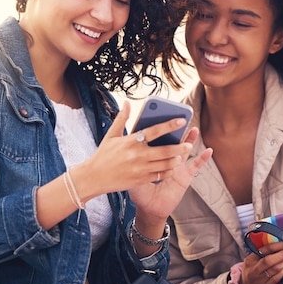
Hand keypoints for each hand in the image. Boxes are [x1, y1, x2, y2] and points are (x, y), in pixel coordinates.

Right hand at [73, 101, 195, 195]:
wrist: (93, 178)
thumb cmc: (103, 154)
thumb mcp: (111, 135)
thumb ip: (121, 118)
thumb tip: (127, 102)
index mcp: (131, 141)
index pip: (154, 131)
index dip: (170, 125)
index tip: (182, 120)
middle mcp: (137, 155)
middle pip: (165, 150)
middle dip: (180, 147)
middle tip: (188, 144)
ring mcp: (140, 169)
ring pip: (165, 164)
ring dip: (176, 160)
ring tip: (181, 156)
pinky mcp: (140, 180)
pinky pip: (159, 175)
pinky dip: (167, 171)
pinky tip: (171, 167)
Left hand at [130, 125, 212, 220]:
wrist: (148, 208)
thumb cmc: (139, 191)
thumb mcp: (133, 174)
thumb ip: (133, 159)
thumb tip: (130, 144)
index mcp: (153, 156)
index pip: (156, 138)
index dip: (158, 128)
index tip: (159, 114)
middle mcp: (165, 158)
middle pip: (171, 141)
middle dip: (175, 130)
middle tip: (179, 118)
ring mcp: (176, 165)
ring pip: (184, 150)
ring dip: (189, 140)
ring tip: (194, 129)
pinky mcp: (185, 176)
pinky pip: (195, 166)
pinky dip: (203, 158)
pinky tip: (209, 151)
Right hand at [239, 242, 282, 283]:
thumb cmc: (252, 272)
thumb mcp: (252, 262)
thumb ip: (262, 254)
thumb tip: (279, 245)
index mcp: (250, 260)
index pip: (265, 249)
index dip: (278, 245)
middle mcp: (253, 270)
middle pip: (268, 260)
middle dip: (280, 255)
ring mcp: (259, 280)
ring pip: (274, 269)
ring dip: (282, 263)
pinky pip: (277, 278)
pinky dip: (282, 272)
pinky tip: (282, 270)